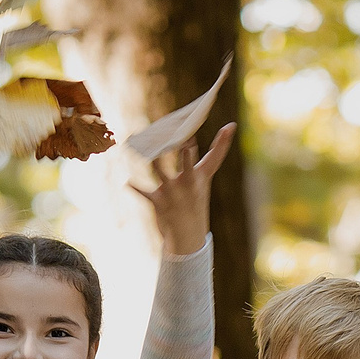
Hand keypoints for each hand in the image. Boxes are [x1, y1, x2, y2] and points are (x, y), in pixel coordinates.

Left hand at [130, 125, 235, 258]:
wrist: (187, 233)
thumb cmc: (196, 196)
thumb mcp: (205, 175)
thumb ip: (217, 150)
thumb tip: (232, 125)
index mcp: (198, 176)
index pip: (205, 159)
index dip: (200, 149)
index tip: (194, 138)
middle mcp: (187, 183)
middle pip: (186, 165)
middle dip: (184, 155)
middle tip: (179, 142)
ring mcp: (173, 193)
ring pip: (161, 171)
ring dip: (155, 162)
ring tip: (146, 151)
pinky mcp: (158, 202)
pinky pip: (144, 192)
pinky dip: (136, 188)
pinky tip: (128, 183)